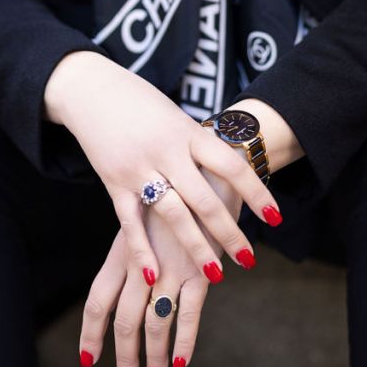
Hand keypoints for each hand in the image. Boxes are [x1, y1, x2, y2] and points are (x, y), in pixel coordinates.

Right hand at [44, 51, 278, 285]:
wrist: (91, 89)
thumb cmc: (140, 101)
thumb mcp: (175, 115)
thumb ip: (196, 144)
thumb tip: (227, 169)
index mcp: (187, 131)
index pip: (230, 165)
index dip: (256, 193)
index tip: (275, 218)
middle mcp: (166, 151)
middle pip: (205, 199)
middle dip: (230, 233)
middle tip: (249, 260)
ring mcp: (139, 169)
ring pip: (173, 216)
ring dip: (196, 248)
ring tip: (216, 275)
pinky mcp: (114, 183)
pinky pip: (130, 223)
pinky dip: (142, 251)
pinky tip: (154, 277)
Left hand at [78, 172, 244, 366]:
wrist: (212, 162)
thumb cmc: (180, 189)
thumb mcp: (149, 215)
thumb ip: (139, 245)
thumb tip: (132, 279)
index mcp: (125, 247)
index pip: (99, 296)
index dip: (92, 331)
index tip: (88, 358)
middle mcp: (144, 260)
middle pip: (124, 317)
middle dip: (124, 354)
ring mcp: (171, 265)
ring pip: (154, 321)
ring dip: (154, 354)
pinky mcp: (201, 268)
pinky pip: (189, 314)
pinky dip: (184, 342)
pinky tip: (180, 362)